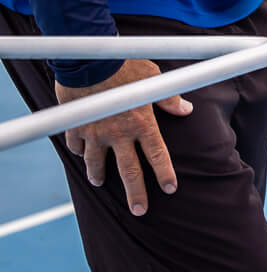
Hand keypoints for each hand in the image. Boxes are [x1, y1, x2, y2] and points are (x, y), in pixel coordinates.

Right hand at [52, 60, 192, 216]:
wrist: (90, 61)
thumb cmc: (126, 66)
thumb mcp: (153, 79)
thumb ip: (168, 98)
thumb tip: (185, 109)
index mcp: (142, 123)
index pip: (157, 155)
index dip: (165, 173)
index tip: (170, 188)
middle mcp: (119, 134)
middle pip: (129, 170)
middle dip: (135, 193)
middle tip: (139, 210)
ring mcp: (95, 132)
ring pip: (96, 163)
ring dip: (98, 175)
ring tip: (99, 183)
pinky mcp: (76, 127)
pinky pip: (76, 145)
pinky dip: (79, 150)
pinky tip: (81, 154)